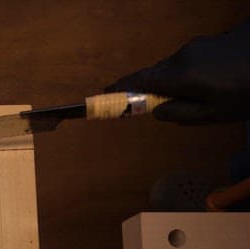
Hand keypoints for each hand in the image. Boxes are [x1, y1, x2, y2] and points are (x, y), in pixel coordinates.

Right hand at [106, 21, 249, 123]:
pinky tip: (207, 84)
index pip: (140, 81)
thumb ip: (180, 114)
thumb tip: (156, 111)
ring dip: (172, 82)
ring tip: (190, 99)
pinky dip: (187, 74)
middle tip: (148, 106)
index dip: (121, 88)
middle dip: (149, 89)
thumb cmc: (248, 93)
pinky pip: (189, 60)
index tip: (105, 95)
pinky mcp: (211, 41)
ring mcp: (198, 45)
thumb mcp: (214, 114)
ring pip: (173, 67)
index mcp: (181, 75)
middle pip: (155, 73)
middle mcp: (183, 55)